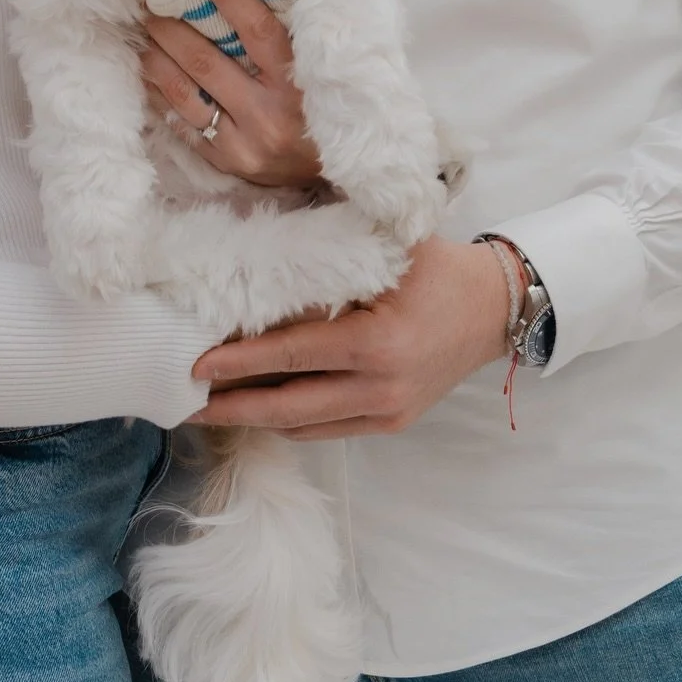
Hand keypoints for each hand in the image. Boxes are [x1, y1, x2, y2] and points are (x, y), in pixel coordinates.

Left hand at [141, 0, 321, 188]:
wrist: (342, 169)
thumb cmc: (331, 105)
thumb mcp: (322, 67)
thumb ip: (291, 32)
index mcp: (299, 83)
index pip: (255, 28)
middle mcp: (269, 115)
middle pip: (205, 60)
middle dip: (171, 24)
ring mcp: (244, 142)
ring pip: (184, 91)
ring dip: (156, 56)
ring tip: (146, 29)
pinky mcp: (227, 161)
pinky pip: (182, 122)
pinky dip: (160, 92)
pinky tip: (150, 70)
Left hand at [186, 236, 511, 438]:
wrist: (495, 308)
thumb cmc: (438, 269)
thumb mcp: (385, 252)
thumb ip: (328, 260)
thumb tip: (261, 259)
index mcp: (374, 342)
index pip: (290, 356)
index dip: (239, 363)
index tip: (197, 365)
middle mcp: (379, 386)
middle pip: (288, 407)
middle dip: (233, 407)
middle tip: (186, 402)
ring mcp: (386, 411)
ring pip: (304, 425)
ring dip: (256, 418)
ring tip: (213, 408)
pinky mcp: (391, 422)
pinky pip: (328, 429)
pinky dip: (290, 420)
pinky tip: (261, 408)